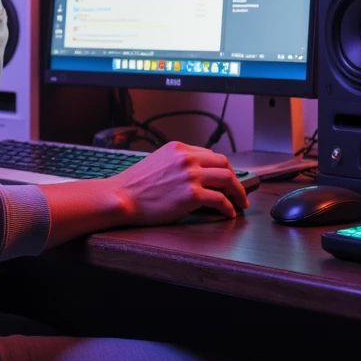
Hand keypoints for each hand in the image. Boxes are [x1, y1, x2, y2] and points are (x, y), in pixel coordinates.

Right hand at [116, 140, 246, 223]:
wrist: (122, 197)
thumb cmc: (135, 185)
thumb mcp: (158, 162)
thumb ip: (178, 163)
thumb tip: (196, 174)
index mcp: (179, 148)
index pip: (210, 155)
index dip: (222, 169)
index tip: (227, 178)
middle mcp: (187, 158)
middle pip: (224, 164)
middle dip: (235, 179)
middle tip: (238, 191)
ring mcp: (191, 175)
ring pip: (227, 179)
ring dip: (237, 192)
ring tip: (239, 202)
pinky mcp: (192, 195)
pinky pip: (220, 200)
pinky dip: (228, 207)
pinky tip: (228, 212)